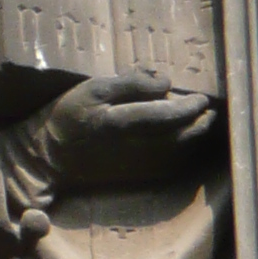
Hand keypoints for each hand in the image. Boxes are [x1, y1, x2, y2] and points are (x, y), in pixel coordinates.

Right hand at [13, 71, 219, 192]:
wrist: (48, 156)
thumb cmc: (68, 116)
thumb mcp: (93, 88)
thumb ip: (131, 82)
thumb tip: (165, 83)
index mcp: (121, 123)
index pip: (167, 115)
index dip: (190, 106)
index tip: (201, 98)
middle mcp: (133, 148)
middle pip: (181, 139)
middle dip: (200, 125)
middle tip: (209, 111)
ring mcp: (135, 165)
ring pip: (178, 154)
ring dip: (194, 139)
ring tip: (202, 123)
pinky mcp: (133, 175)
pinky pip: (167, 166)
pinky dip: (182, 153)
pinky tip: (183, 142)